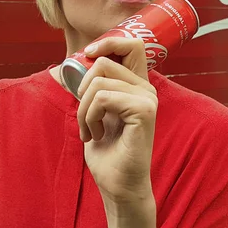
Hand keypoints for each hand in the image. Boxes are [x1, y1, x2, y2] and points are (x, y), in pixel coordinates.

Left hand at [76, 37, 157, 205]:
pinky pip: (102, 98)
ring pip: (99, 82)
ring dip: (83, 109)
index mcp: (138, 85)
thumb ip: (97, 87)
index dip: (108, 42)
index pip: (132, 44)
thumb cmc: (108, 151)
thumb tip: (79, 62)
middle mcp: (146, 88)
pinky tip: (96, 135)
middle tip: (85, 114)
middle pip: (106, 61)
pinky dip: (89, 117)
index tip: (88, 55)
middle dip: (82, 86)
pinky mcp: (143, 111)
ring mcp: (147, 99)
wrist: (118, 185)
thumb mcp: (98, 111)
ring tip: (89, 130)